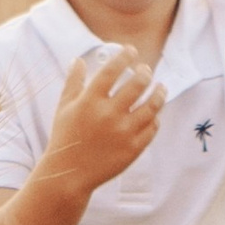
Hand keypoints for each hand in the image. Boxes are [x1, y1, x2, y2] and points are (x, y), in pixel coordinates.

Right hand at [43, 50, 164, 194]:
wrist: (69, 174)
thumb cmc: (65, 137)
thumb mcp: (64, 107)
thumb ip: (73, 82)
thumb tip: (80, 60)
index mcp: (90, 101)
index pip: (112, 71)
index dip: (124, 57)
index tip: (131, 50)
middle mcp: (109, 115)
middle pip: (137, 84)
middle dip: (144, 73)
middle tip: (145, 70)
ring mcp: (123, 132)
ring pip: (152, 106)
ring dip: (159, 93)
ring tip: (160, 88)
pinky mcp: (133, 149)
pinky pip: (152, 128)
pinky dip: (155, 118)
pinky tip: (154, 113)